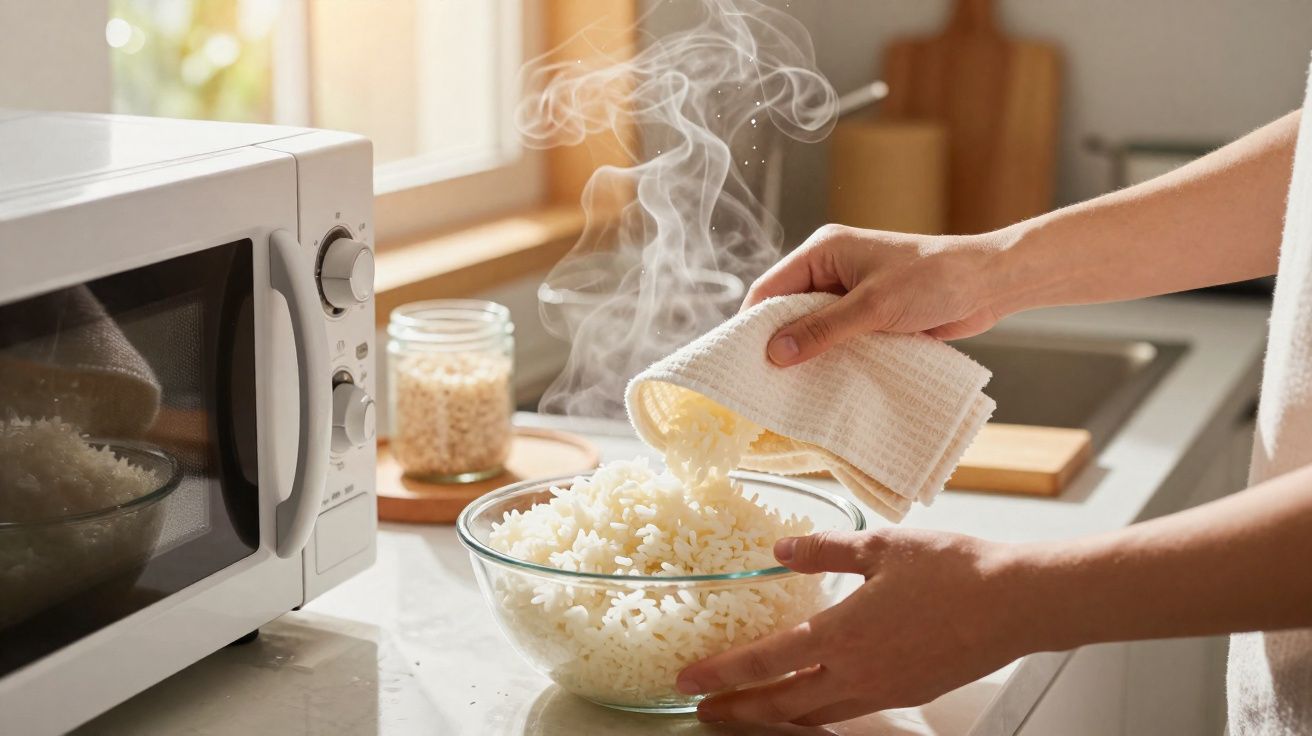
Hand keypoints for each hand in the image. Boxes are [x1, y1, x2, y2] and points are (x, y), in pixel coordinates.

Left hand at [676, 529, 1037, 725]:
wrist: (1015, 603)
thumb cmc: (953, 570)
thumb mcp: (881, 546)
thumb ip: (824, 549)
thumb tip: (781, 550)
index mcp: (842, 634)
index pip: (765, 661)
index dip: (722, 673)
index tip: (689, 680)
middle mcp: (857, 672)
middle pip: (781, 704)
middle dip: (737, 710)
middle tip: (703, 711)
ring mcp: (883, 689)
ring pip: (815, 715)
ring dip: (775, 717)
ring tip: (748, 713)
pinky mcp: (908, 694)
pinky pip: (848, 713)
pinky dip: (818, 715)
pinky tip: (813, 704)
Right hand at [743, 224, 1009, 365]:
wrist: (987, 283)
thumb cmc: (932, 280)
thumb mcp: (872, 306)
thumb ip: (822, 329)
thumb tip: (775, 353)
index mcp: (824, 251)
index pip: (771, 287)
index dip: (753, 323)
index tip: (740, 359)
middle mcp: (832, 269)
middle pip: (788, 309)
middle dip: (778, 342)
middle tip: (763, 382)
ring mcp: (852, 292)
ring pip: (814, 327)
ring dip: (807, 353)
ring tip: (789, 389)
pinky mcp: (871, 313)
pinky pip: (839, 337)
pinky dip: (831, 357)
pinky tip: (823, 383)